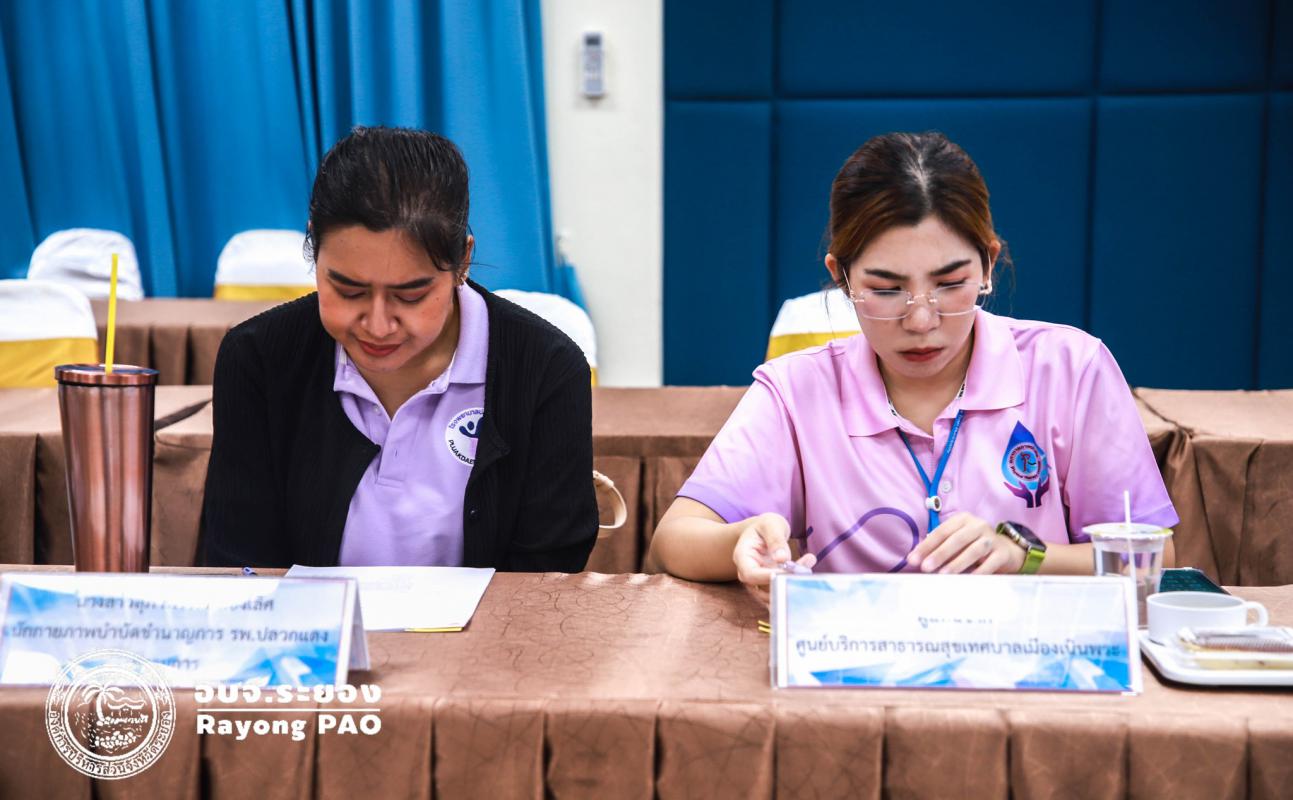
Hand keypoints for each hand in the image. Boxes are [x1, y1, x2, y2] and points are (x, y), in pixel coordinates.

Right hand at [731, 513, 816, 589]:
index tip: (788, 572)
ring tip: (809, 560)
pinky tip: (808, 564)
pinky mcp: (770, 583)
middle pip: (761, 588)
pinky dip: (795, 580)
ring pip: (774, 591)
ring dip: (792, 581)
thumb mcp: (770, 524)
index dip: (768, 577)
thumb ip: (776, 539)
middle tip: (804, 569)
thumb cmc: (765, 525)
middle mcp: (747, 571)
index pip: (750, 574)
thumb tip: (782, 559)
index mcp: (742, 556)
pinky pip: (782, 588)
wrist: (765, 530)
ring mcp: (758, 580)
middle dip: (784, 582)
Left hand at [907, 512, 1023, 574]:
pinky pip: (990, 563)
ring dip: (957, 562)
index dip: (926, 546)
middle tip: (925, 567)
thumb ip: (938, 548)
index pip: (941, 531)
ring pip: (974, 550)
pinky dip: (979, 572)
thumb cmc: (972, 546)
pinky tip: (968, 580)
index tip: (913, 560)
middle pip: (957, 539)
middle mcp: (978, 525)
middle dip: (939, 554)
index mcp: (962, 520)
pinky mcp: (1003, 553)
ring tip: (943, 574)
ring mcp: (992, 538)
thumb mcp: (956, 542)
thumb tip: (915, 559)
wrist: (1006, 551)